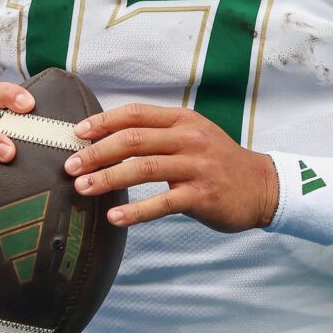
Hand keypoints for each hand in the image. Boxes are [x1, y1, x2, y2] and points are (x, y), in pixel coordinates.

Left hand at [66, 104, 278, 231]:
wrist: (261, 186)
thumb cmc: (218, 162)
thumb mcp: (193, 136)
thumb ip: (159, 134)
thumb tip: (110, 138)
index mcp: (183, 120)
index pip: (135, 114)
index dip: (103, 122)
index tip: (77, 133)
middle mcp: (189, 138)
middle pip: (133, 140)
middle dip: (96, 152)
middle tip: (70, 166)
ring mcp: (197, 167)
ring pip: (142, 168)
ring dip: (107, 178)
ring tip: (83, 189)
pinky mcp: (202, 196)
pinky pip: (162, 203)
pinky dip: (135, 211)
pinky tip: (114, 217)